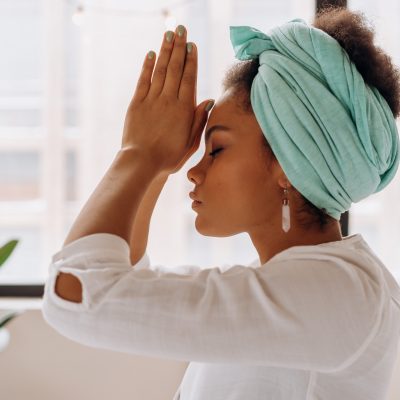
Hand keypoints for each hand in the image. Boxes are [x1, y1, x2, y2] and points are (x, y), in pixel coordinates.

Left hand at [121, 25, 213, 175]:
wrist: (142, 163)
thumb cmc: (169, 157)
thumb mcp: (191, 143)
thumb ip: (199, 120)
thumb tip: (208, 100)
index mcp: (184, 109)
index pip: (189, 78)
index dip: (191, 60)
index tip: (192, 44)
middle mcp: (168, 100)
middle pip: (175, 69)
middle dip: (179, 47)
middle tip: (180, 29)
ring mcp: (152, 100)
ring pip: (160, 70)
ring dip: (165, 51)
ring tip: (168, 34)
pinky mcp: (137, 104)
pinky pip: (143, 80)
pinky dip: (148, 66)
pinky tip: (151, 54)